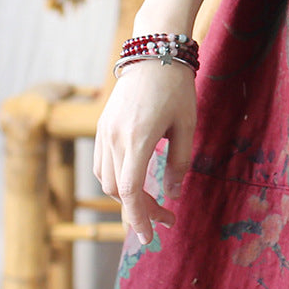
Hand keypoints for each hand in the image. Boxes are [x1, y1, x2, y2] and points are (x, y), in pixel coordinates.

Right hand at [93, 61, 196, 245]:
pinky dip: (117, 180)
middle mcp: (114, 138)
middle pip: (118, 191)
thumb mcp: (186, 126)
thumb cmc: (176, 87)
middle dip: (141, 211)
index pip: (131, 191)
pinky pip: (102, 164)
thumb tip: (172, 195)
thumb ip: (179, 163)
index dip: (140, 218)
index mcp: (138, 139)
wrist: (153, 51)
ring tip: (154, 202)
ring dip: (127, 197)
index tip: (152, 236)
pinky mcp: (101, 126)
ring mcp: (104, 132)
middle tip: (167, 218)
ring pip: (107, 180)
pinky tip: (137, 181)